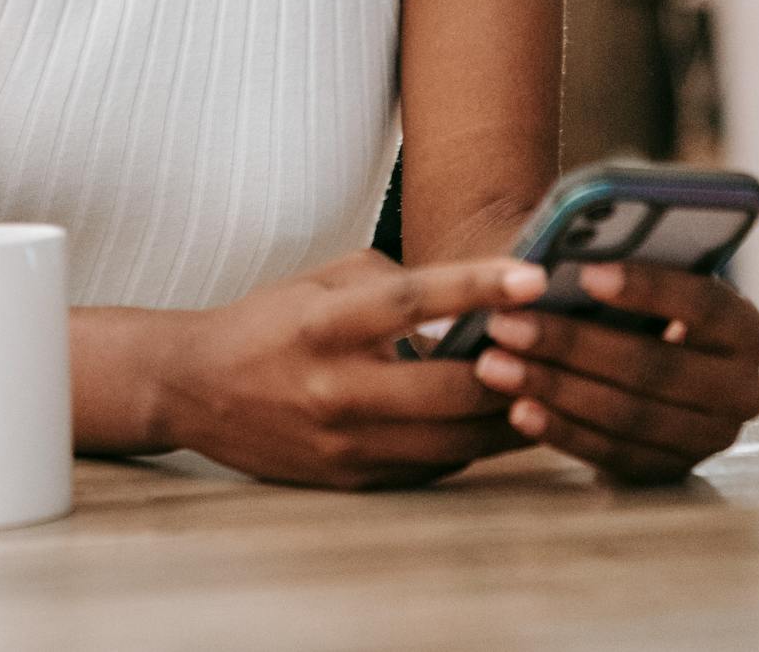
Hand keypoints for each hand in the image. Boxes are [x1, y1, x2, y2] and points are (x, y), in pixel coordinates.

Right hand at [156, 246, 549, 489]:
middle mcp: (335, 390)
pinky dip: (471, 442)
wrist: (199, 390)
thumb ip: (393, 279)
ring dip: (508, 414)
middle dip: (515, 367)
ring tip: (549, 383)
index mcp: (325, 325)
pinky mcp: (353, 481)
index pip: (411, 301)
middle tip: (559, 341)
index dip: (476, 287)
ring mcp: (346, 446)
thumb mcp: (323, 279)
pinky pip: (434, 466)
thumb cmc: (271, 322)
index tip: (532, 276)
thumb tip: (468, 296)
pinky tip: (494, 419)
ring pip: (453, 439)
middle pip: (449, 389)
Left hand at [471, 260, 758, 484]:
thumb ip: (614, 263)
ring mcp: (708, 439)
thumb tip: (554, 259)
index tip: (586, 273)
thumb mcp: (639, 276)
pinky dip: (562, 431)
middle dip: (573, 345)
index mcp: (743, 327)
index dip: (647, 288)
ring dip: (554, 389)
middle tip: (507, 324)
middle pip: (654, 366)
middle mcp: (740, 389)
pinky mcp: (671, 473)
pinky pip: (613, 455)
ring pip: (628, 414)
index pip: (702, 304)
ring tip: (494, 364)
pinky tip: (518, 410)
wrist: (642, 359)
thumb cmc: (632, 302)